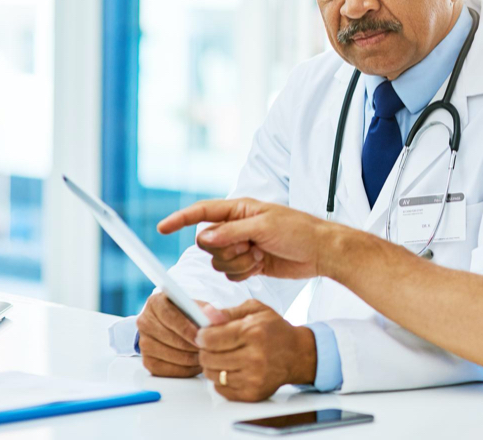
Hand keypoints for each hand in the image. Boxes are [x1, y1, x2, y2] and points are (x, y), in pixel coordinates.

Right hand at [137, 292, 226, 377]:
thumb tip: (219, 318)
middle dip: (193, 345)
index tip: (203, 336)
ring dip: (191, 358)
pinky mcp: (147, 361)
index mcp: (155, 303)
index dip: (188, 328)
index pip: (170, 317)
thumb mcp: (197, 307)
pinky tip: (197, 365)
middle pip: (170, 338)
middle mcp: (145, 322)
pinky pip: (167, 370)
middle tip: (211, 349)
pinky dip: (185, 370)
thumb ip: (207, 311)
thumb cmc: (188, 314)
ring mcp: (144, 343)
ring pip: (170, 355)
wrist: (173, 326)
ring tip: (207, 356)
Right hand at [157, 198, 349, 281]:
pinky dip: (243, 273)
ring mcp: (242, 246)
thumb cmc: (298, 231)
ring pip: (217, 261)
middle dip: (224, 249)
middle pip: (206, 242)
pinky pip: (230, 273)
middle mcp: (236, 227)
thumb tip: (204, 236)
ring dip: (237, 262)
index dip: (181, 219)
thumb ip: (232, 232)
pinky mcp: (248, 264)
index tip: (162, 228)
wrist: (320, 252)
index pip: (203, 212)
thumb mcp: (265, 227)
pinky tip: (261, 266)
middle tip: (249, 246)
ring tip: (260, 255)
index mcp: (239, 210)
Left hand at [195, 300, 316, 401]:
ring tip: (224, 357)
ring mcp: (253, 378)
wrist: (297, 354)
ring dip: (213, 366)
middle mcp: (254, 357)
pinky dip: (222, 379)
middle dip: (206, 351)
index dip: (202, 336)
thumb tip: (205, 313)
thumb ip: (228, 312)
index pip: (210, 339)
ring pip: (212, 375)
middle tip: (214, 346)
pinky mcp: (252, 393)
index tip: (204, 335)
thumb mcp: (256, 310)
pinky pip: (221, 389)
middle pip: (208, 358)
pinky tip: (232, 369)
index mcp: (253, 332)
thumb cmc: (275, 330)